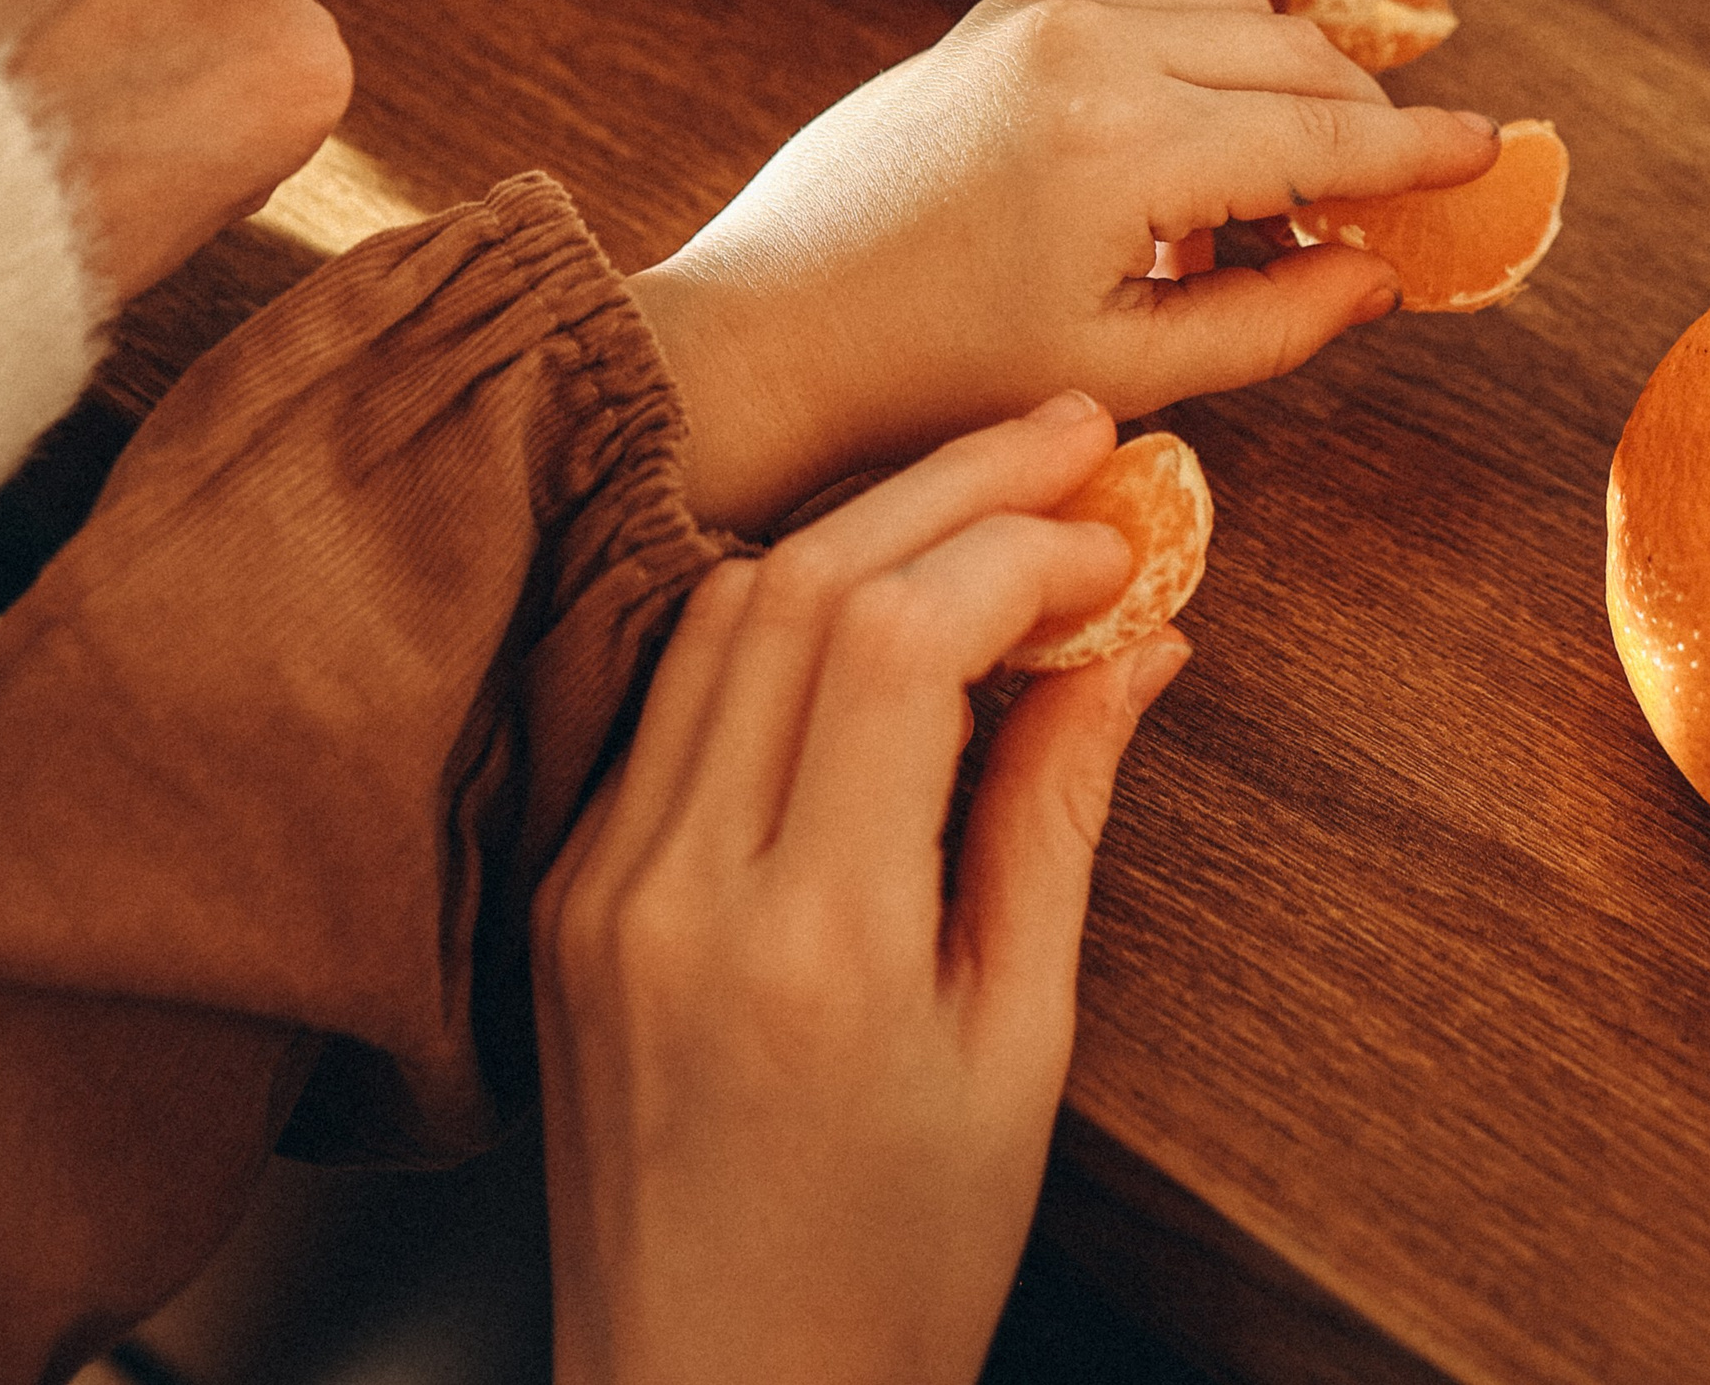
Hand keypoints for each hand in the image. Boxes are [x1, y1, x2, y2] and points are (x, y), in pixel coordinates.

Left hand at [534, 396, 1182, 1384]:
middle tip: (1074, 441)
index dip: (1022, 549)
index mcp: (813, 946)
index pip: (901, 641)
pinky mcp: (573, 890)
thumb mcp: (1020, 1047)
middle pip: (806, 584)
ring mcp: (604, 883)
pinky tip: (879, 598)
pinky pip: (678, 688)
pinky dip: (787, 610)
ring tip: (993, 497)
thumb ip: (1059, 816)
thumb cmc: (894, 1267)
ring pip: (727, 608)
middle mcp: (679, 890)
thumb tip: (1136, 641)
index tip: (1121, 537)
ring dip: (867, 524)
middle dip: (954, 482)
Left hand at [631, 0, 1494, 529]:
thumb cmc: (927, 379)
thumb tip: (1380, 276)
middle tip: (1391, 204)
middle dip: (1364, 119)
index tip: (1495, 153)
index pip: (1326, 131)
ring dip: (1288, 83)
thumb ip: (1272, 319)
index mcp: (1124, 141)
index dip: (1422, 152)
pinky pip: (1153, 1)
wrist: (760, 334)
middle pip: (1295, 50)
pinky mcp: (997, 10)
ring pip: (1231, 8)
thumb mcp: (1123, 372)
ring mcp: (1036, 12)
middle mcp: (1086, 45)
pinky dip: (1209, 57)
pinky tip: (1198, 161)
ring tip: (1284, 203)